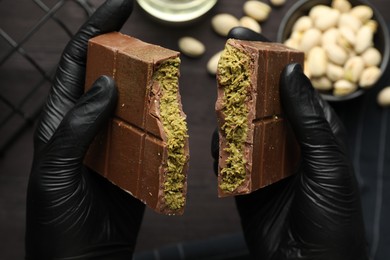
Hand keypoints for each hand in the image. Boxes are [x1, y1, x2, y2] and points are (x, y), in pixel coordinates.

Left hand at [25, 0, 144, 258]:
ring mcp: (114, 140)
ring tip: (169, 70)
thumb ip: (78, 126)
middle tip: (153, 40)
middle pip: (108, 73)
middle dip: (127, 50)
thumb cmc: (58, 222)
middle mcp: (89, 124)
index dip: (98, 28)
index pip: (79, 62)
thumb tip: (106, 84)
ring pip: (133, 100)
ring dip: (150, 84)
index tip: (123, 2)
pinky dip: (163, 117)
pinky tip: (174, 109)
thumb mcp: (56, 172)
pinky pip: (150, 130)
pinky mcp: (135, 159)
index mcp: (62, 120)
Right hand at [211, 27, 367, 259]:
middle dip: (244, 87)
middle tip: (226, 67)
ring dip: (229, 119)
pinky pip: (228, 160)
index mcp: (315, 135)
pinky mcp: (245, 184)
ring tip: (221, 107)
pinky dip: (220, 151)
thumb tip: (291, 75)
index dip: (272, 66)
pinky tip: (217, 144)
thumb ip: (308, 120)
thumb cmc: (332, 219)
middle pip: (262, 107)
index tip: (249, 41)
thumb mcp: (328, 164)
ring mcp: (265, 164)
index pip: (292, 91)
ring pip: (241, 131)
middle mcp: (288, 146)